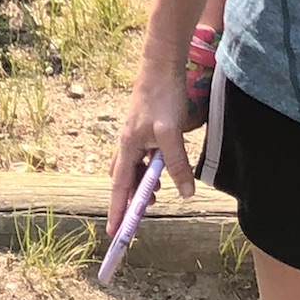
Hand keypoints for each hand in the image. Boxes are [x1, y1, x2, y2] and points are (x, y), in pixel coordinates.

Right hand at [110, 61, 194, 231]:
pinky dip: (149, 169)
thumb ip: (177, 164)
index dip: (117, 211)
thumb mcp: (171, 133)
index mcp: (127, 146)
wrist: (161, 65)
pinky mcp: (144, 129)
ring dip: (141, 184)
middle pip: (122, 180)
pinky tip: (162, 168)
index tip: (114, 234)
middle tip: (139, 217)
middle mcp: (126, 143)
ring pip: (132, 168)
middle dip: (128, 200)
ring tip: (157, 194)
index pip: (119, 188)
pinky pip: (142, 157)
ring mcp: (134, 135)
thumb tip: (185, 193)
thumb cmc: (162, 96)